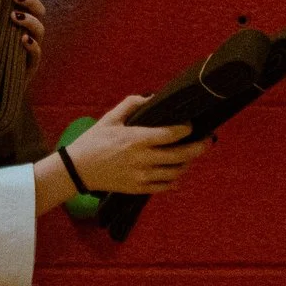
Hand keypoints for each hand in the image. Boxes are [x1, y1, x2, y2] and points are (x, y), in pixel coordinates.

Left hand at [0, 0, 47, 73]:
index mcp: (8, 26)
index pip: (7, 8)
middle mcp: (22, 34)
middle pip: (37, 12)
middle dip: (30, 0)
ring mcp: (28, 50)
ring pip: (39, 30)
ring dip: (29, 20)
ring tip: (15, 16)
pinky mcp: (30, 67)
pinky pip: (37, 54)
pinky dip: (33, 45)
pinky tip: (24, 39)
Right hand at [62, 94, 208, 195]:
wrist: (77, 169)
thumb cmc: (93, 141)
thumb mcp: (110, 118)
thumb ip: (131, 104)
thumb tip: (151, 97)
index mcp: (137, 139)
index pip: (172, 134)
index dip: (186, 129)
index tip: (191, 125)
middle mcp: (143, 159)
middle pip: (181, 155)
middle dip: (198, 147)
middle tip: (208, 141)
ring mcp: (142, 176)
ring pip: (176, 172)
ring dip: (187, 163)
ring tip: (190, 155)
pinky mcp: (139, 188)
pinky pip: (165, 186)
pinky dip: (175, 180)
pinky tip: (178, 173)